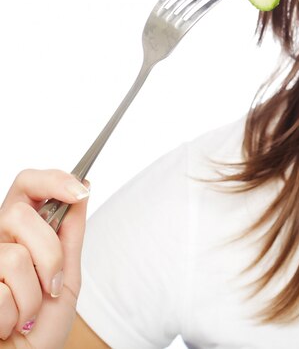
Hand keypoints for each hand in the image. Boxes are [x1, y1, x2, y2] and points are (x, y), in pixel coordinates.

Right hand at [0, 169, 88, 346]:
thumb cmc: (43, 325)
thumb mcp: (67, 276)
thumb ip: (71, 233)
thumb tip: (82, 186)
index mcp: (21, 231)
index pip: (28, 184)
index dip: (53, 179)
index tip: (80, 190)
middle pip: (19, 213)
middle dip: (49, 251)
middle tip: (51, 284)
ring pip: (15, 255)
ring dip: (33, 293)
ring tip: (26, 311)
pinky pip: (1, 289)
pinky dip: (14, 313)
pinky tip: (7, 323)